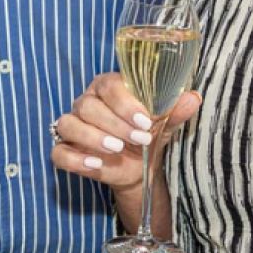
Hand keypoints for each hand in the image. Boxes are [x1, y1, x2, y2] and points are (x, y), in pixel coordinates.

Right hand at [50, 72, 202, 194]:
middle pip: (88, 105)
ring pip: (68, 124)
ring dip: (92, 137)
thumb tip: (193, 97)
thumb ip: (175, 111)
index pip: (108, 85)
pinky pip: (59, 152)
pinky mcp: (66, 149)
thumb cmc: (147, 136)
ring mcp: (73, 125)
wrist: (139, 167)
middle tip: (139, 139)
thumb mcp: (164, 125)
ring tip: (117, 149)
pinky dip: (75, 158)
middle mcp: (86, 102)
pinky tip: (96, 164)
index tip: (146, 121)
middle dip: (114, 123)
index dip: (124, 103)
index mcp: (107, 88)